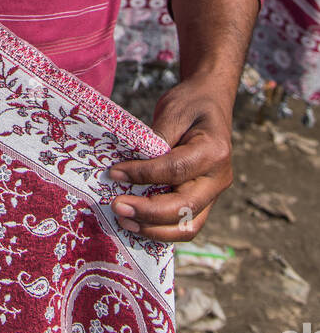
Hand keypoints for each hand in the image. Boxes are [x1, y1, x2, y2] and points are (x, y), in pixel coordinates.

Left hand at [107, 74, 234, 241]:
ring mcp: (213, 194)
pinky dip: (161, 230)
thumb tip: (129, 167)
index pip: (175, 170)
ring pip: (187, 226)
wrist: (211, 102)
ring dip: (154, 230)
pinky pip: (184, 224)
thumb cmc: (191, 104)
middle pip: (184, 208)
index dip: (143, 175)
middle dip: (148, 212)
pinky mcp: (203, 202)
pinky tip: (137, 225)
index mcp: (214, 152)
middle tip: (117, 207)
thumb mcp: (172, 112)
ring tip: (124, 221)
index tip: (115, 173)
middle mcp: (218, 179)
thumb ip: (155, 140)